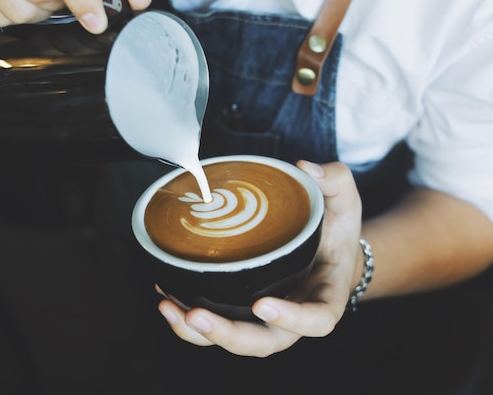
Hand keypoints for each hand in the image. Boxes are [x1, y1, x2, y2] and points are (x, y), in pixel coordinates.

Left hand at [157, 161, 363, 356]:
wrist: (327, 252)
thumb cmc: (336, 231)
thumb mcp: (345, 202)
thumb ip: (336, 180)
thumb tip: (305, 168)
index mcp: (327, 296)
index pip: (318, 320)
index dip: (292, 319)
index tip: (262, 303)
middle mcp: (295, 316)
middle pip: (264, 342)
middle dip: (228, 334)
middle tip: (196, 314)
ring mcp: (266, 318)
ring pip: (234, 340)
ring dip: (198, 333)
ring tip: (169, 307)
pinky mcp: (244, 310)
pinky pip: (218, 322)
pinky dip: (189, 319)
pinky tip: (165, 297)